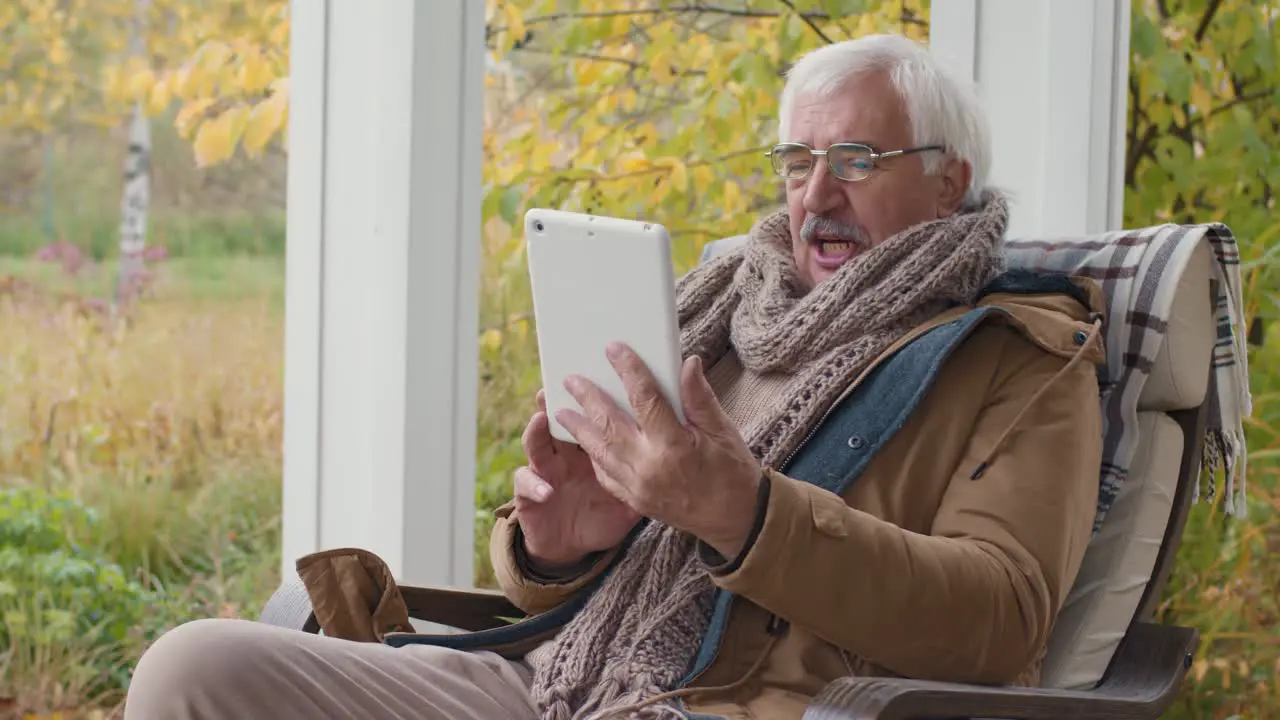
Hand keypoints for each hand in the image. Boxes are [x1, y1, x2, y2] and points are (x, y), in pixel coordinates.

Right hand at [513, 390, 640, 568]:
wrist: (573, 545)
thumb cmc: (604, 513)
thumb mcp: (630, 491)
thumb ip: (645, 466)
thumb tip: (676, 438)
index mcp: (589, 446)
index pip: (589, 417)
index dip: (589, 398)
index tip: (592, 378)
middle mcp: (563, 454)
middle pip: (557, 421)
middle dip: (555, 401)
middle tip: (554, 385)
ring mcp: (544, 472)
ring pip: (535, 446)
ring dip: (535, 432)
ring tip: (541, 420)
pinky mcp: (529, 497)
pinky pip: (526, 485)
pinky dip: (534, 485)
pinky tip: (546, 490)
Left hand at [556, 342, 762, 558]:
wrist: (735, 520)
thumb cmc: (733, 472)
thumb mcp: (723, 431)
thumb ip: (699, 398)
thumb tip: (687, 364)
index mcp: (674, 445)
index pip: (645, 398)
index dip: (629, 370)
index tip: (614, 349)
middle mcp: (649, 466)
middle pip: (610, 424)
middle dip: (588, 399)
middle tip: (571, 379)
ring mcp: (638, 487)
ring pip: (600, 451)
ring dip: (579, 428)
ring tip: (561, 410)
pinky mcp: (635, 500)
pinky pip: (605, 475)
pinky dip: (593, 456)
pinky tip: (585, 442)